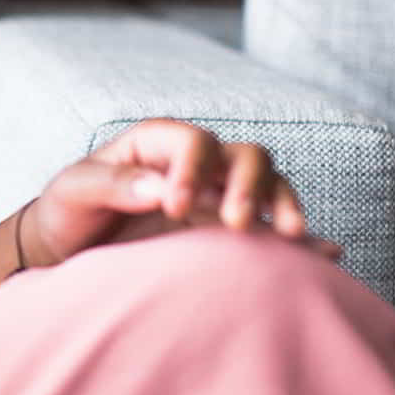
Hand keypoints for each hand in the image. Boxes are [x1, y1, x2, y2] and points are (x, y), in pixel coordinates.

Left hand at [20, 117, 346, 271]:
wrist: (71, 250)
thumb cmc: (68, 211)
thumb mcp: (73, 191)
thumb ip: (110, 184)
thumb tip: (159, 188)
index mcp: (159, 144)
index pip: (192, 141)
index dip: (191, 168)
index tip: (171, 205)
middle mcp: (197, 165)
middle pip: (245, 156)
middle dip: (249, 185)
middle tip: (235, 222)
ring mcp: (218, 196)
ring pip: (269, 186)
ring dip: (282, 205)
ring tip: (289, 234)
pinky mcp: (227, 231)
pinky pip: (273, 227)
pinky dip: (303, 239)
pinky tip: (326, 253)